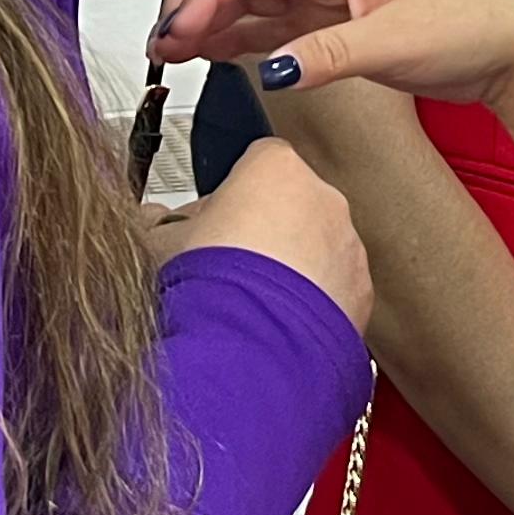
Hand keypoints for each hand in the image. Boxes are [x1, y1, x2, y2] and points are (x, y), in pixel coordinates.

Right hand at [150, 139, 371, 337]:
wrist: (249, 353)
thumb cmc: (207, 289)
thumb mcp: (160, 244)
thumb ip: (161, 226)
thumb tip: (151, 223)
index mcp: (276, 169)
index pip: (258, 161)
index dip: (234, 194)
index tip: (216, 223)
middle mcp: (323, 199)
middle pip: (293, 205)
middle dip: (268, 232)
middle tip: (230, 268)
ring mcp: (348, 246)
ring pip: (320, 249)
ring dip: (294, 271)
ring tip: (254, 307)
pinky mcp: (361, 293)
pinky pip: (336, 290)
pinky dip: (315, 305)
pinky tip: (280, 328)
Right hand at [153, 0, 513, 111]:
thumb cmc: (471, 26)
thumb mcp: (395, 43)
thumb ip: (329, 57)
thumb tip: (273, 71)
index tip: (175, 31)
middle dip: (194, 2)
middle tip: (160, 42)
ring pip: (253, 0)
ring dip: (210, 21)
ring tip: (170, 49)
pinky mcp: (339, 25)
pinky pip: (275, 25)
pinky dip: (239, 37)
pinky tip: (213, 52)